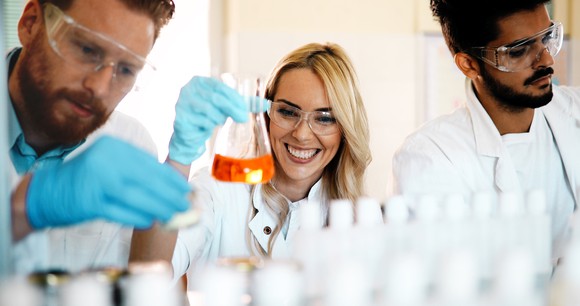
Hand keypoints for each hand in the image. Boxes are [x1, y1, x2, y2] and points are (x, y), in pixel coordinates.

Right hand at [26, 136, 191, 228]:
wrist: (46, 191)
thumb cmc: (85, 179)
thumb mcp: (110, 164)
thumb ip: (136, 171)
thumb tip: (172, 186)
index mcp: (114, 147)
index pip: (151, 163)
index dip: (171, 179)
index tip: (187, 189)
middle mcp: (106, 159)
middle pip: (147, 180)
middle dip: (170, 195)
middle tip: (186, 205)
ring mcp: (97, 180)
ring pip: (137, 197)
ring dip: (159, 208)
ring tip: (173, 216)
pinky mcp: (90, 202)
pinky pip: (121, 212)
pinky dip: (138, 218)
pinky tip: (149, 222)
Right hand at [168, 76, 248, 164]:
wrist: (188, 135)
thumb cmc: (208, 116)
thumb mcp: (225, 106)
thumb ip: (244, 104)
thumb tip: (266, 104)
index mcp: (199, 81)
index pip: (220, 86)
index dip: (234, 97)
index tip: (245, 108)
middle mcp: (188, 90)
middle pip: (215, 98)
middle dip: (232, 108)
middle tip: (243, 118)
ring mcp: (182, 104)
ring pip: (209, 110)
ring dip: (220, 118)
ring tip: (221, 121)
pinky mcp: (181, 119)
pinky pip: (201, 122)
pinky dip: (209, 126)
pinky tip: (209, 126)